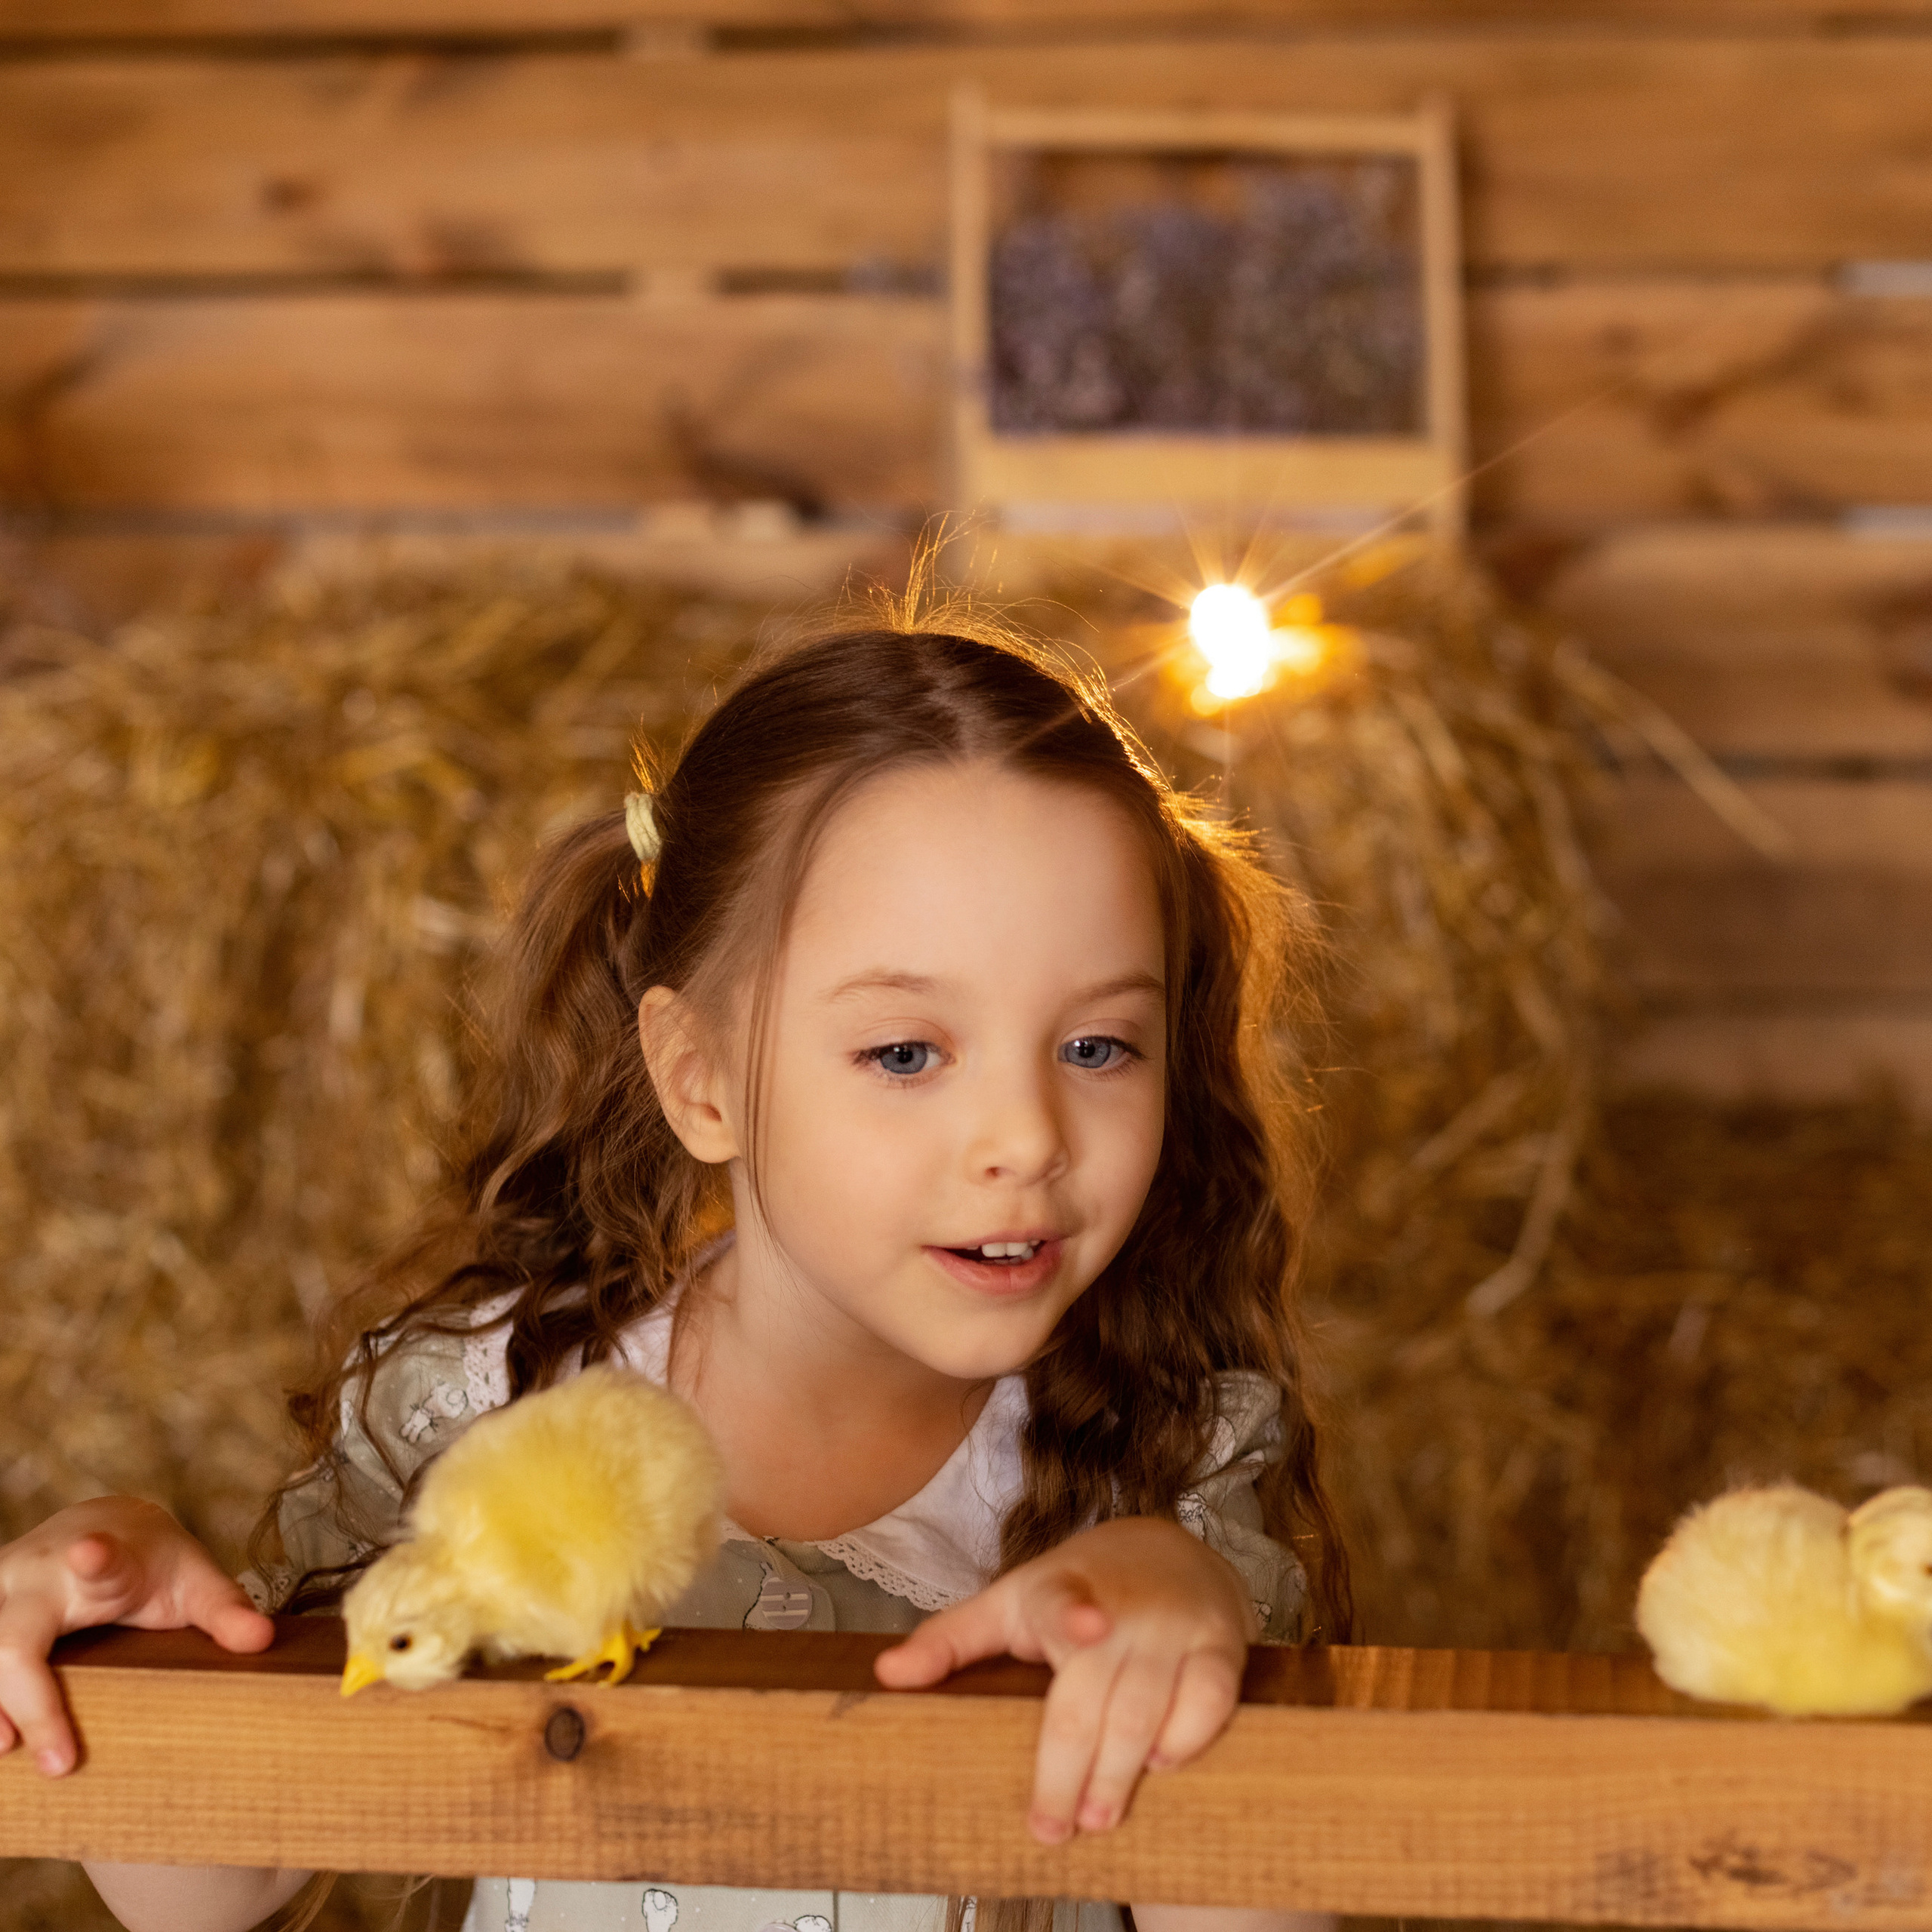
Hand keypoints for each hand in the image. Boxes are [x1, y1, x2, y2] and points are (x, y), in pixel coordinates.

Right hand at [0, 1496, 272, 1776]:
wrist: (97, 1527)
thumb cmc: (148, 1562)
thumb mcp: (191, 1578)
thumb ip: (224, 1609)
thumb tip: (261, 1640)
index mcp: (100, 1561)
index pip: (98, 1559)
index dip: (95, 1558)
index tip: (90, 1553)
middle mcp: (37, 1576)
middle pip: (14, 1637)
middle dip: (29, 1696)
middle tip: (60, 1761)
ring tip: (7, 1748)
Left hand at [874, 1516, 1254, 1843]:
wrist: (1171, 1550)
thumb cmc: (1077, 1589)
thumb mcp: (1010, 1604)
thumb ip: (951, 1640)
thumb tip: (885, 1676)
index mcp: (1057, 1590)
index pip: (1061, 1602)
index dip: (1073, 1615)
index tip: (1085, 1629)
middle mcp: (1120, 1603)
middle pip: (1094, 1699)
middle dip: (1071, 1771)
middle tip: (1051, 1827)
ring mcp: (1173, 1623)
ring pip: (1147, 1709)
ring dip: (1120, 1772)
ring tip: (1098, 1818)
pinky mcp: (1220, 1642)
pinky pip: (1210, 1701)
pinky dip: (1188, 1738)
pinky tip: (1162, 1765)